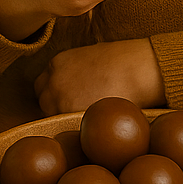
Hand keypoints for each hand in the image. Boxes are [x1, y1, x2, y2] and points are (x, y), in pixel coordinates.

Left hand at [34, 39, 165, 114]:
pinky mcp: (71, 116)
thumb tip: (77, 83)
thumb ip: (77, 70)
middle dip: (57, 106)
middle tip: (78, 109)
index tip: (70, 97)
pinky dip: (76, 127)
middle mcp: (53, 81)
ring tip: (87, 117)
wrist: (138, 70)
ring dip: (66, 118)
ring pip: (53, 117)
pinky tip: (92, 123)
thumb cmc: (125, 61)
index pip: (44, 84)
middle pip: (44, 101)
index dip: (57, 92)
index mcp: (57, 63)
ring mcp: (59, 100)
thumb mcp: (92, 55)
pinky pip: (66, 127)